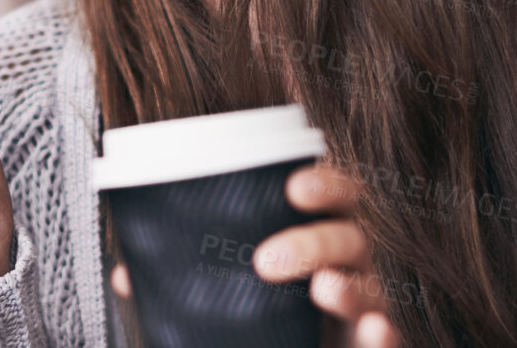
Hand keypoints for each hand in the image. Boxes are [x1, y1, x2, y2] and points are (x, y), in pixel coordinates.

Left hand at [109, 162, 399, 347]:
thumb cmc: (269, 319)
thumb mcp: (231, 295)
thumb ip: (190, 282)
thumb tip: (126, 275)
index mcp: (321, 238)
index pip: (335, 197)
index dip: (324, 184)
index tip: (293, 186)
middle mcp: (351, 267)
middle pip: (350, 238)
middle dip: (314, 242)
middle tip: (267, 261)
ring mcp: (367, 308)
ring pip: (372, 288)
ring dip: (350, 287)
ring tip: (323, 290)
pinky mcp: (374, 344)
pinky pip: (390, 339)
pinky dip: (385, 335)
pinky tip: (373, 331)